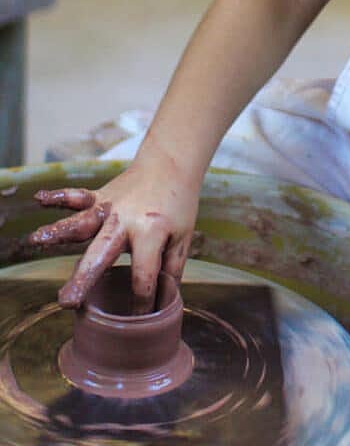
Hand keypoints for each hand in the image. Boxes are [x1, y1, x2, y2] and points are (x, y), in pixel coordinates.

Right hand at [28, 145, 199, 309]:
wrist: (172, 163)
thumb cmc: (178, 204)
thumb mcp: (183, 237)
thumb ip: (171, 269)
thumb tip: (163, 305)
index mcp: (152, 232)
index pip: (143, 274)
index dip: (143, 299)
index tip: (138, 317)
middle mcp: (126, 220)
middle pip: (103, 252)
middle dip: (85, 278)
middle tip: (68, 302)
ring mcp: (110, 207)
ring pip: (82, 222)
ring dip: (59, 232)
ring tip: (36, 241)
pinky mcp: (100, 196)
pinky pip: (78, 196)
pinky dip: (59, 197)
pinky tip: (39, 197)